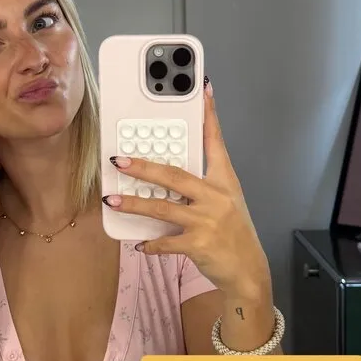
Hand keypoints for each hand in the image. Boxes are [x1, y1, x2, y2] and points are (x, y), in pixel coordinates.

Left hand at [103, 80, 269, 296]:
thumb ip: (202, 187)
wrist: (248, 270)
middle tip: (120, 161)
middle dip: (144, 167)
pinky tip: (139, 244)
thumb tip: (167, 176)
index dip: (209, 115)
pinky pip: (165, 242)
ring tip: (112, 200)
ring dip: (134, 204)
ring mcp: (207, 221)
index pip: (215, 142)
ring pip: (162, 208)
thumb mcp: (227, 203)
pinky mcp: (198, 244)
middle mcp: (216, 197)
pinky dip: (150, 244)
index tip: (203, 90)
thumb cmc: (234, 234)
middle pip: (174, 175)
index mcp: (225, 181)